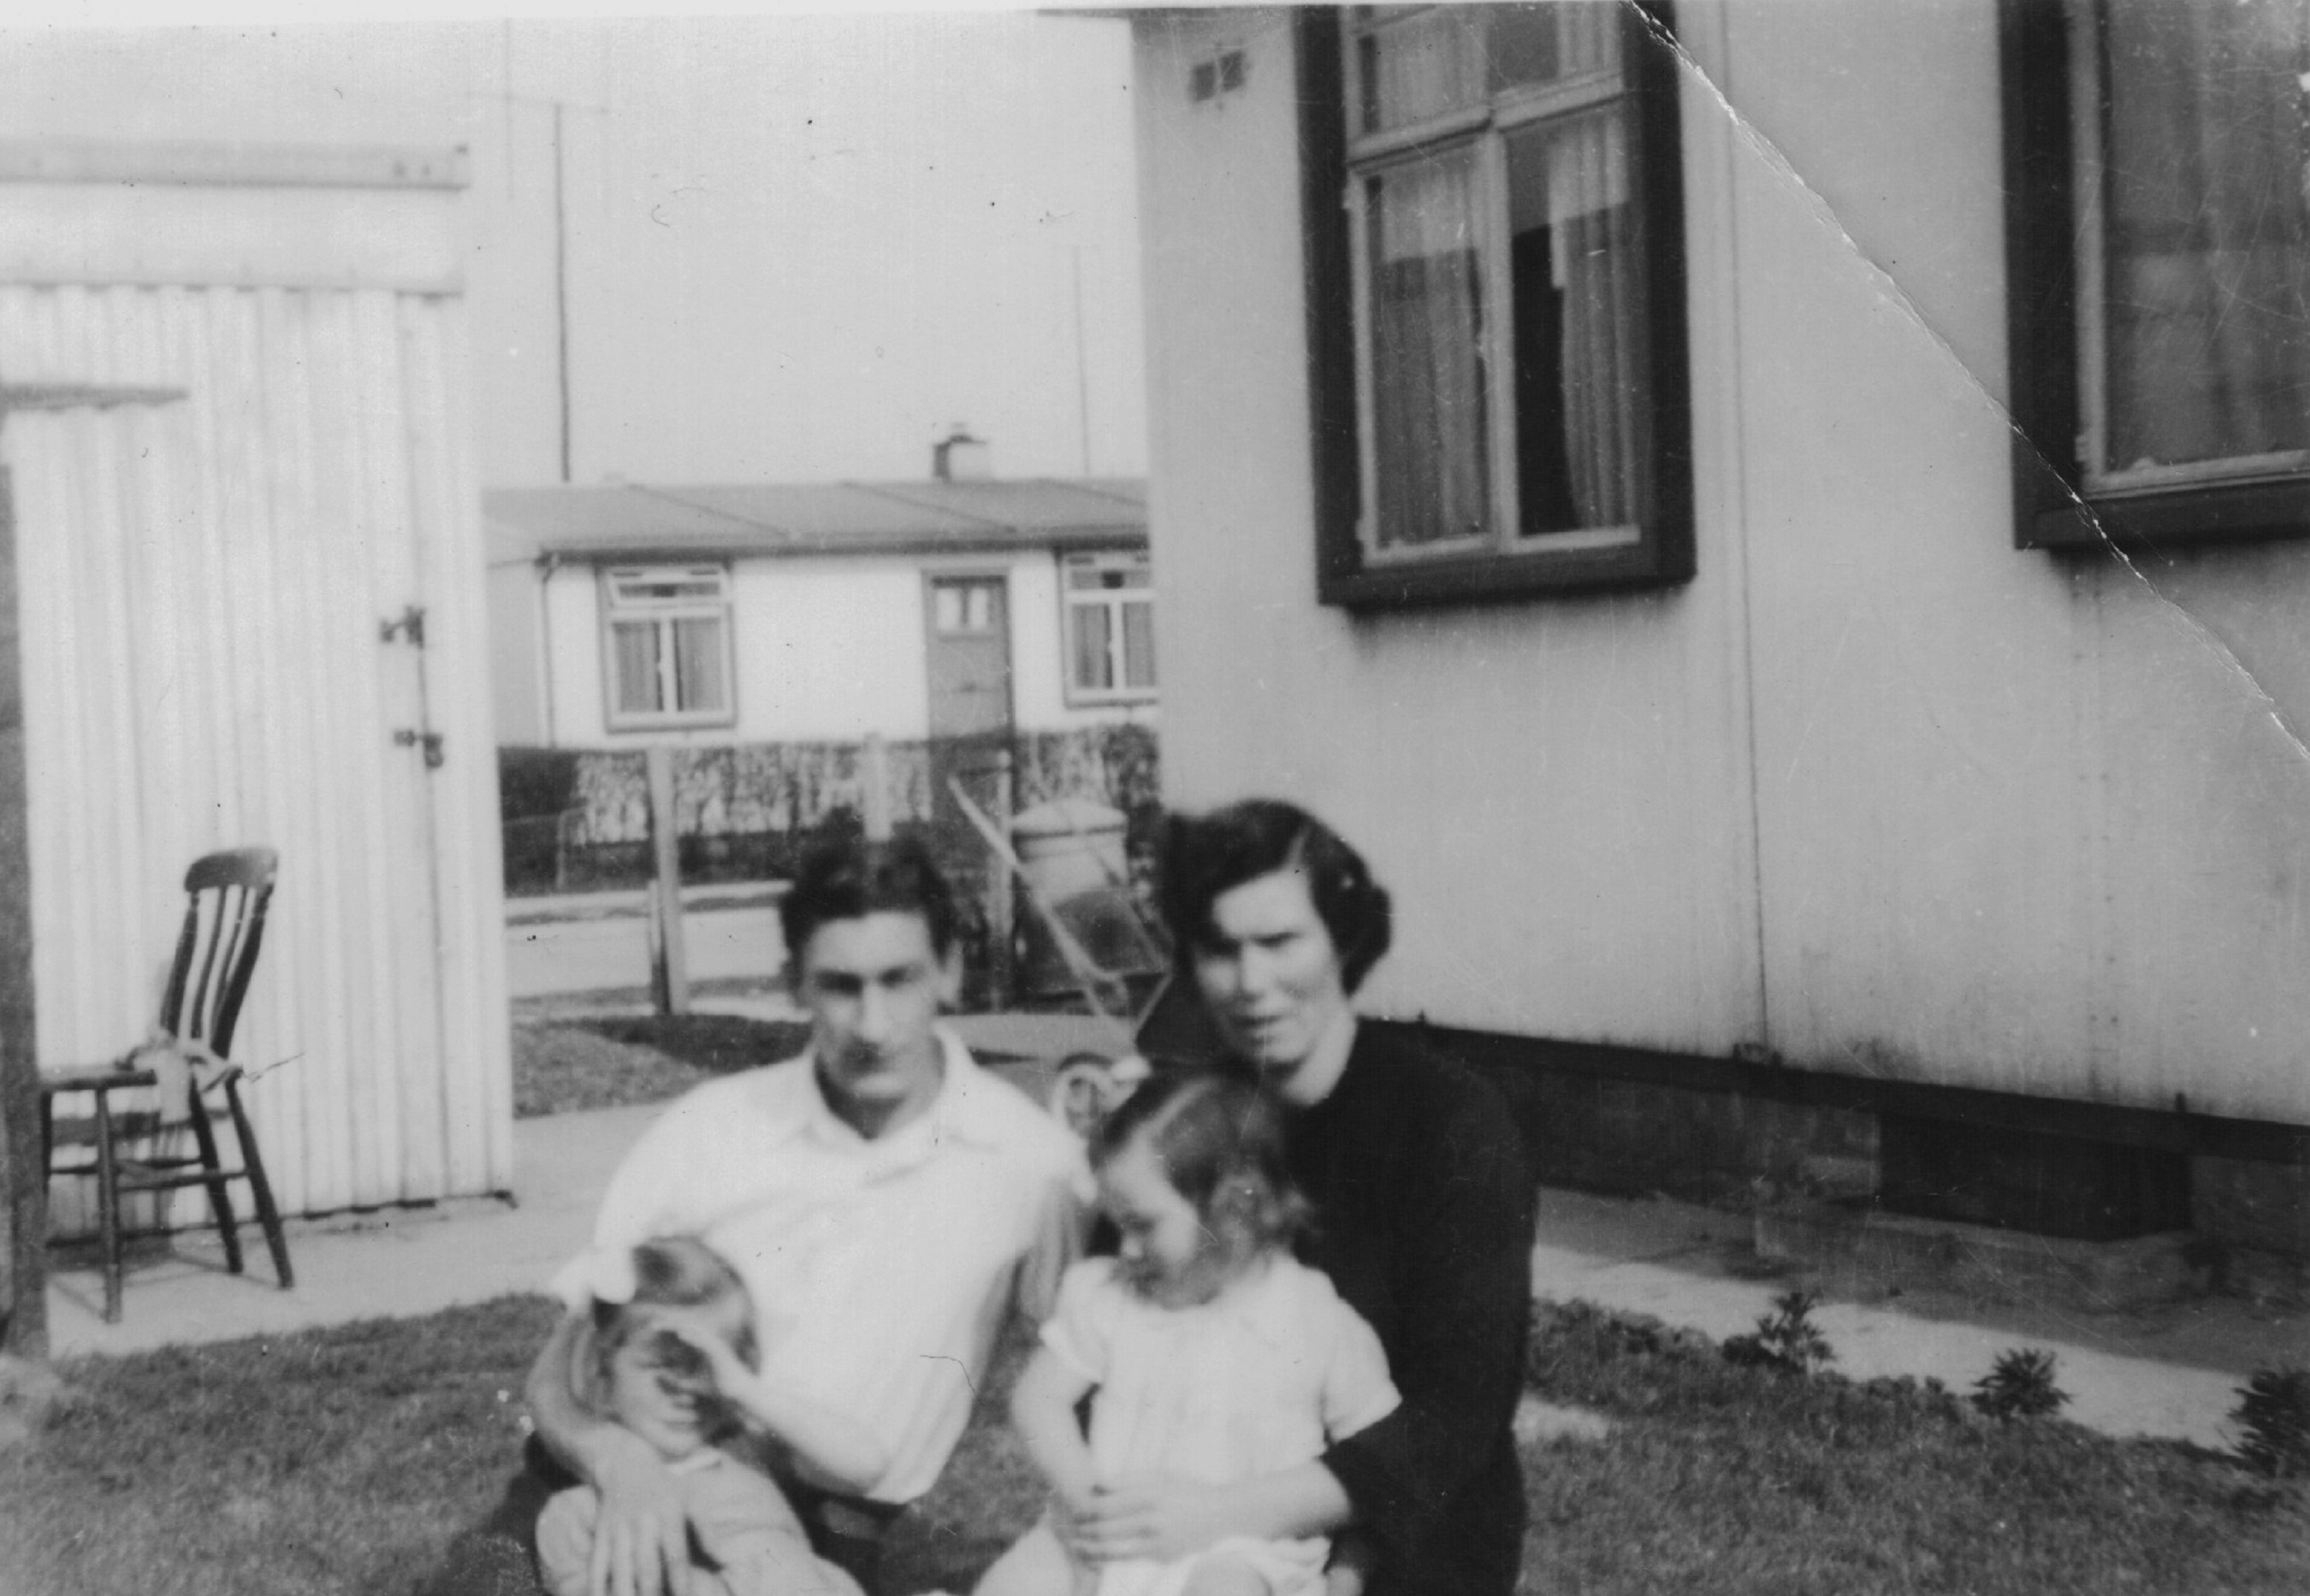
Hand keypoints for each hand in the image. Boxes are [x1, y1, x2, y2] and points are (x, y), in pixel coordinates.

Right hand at [587, 1433, 692, 1595]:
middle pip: (646, 1568)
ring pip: (619, 1571)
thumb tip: (722, 1562)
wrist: (624, 1465)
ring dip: (624, 1594)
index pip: (675, 1556)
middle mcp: (643, 1525)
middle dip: (651, 1594)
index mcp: (668, 1516)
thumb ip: (707, 1532)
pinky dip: (596, 1587)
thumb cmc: (665, 1487)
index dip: (680, 1582)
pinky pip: (596, 1566)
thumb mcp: (691, 1500)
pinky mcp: (601, 1537)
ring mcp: (618, 1532)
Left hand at [651, 1310, 746, 1390]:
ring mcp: (715, 1346)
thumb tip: (664, 1382)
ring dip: (679, 1327)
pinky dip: (691, 1336)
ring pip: (694, 1332)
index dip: (669, 1332)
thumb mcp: (693, 1385)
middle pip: (687, 1330)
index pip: (685, 1336)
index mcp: (704, 1349)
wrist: (737, 1394)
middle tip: (653, 1323)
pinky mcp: (718, 1351)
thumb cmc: (719, 1389)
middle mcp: (709, 1344)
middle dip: (671, 1325)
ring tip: (664, 1324)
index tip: (653, 1330)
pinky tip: (680, 1334)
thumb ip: (679, 1382)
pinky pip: (703, 1341)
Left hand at [1070, 1475, 1237, 1564]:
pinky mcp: (1161, 1557)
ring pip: (1112, 1549)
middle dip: (1080, 1530)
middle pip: (1104, 1528)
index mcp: (1149, 1494)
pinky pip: (1127, 1559)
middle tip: (1063, 1529)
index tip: (1070, 1507)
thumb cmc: (1186, 1490)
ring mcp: (1157, 1541)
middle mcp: (1152, 1519)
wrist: (1222, 1515)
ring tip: (1073, 1546)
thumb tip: (1095, 1483)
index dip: (1083, 1509)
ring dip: (1088, 1549)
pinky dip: (1106, 1559)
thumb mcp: (1160, 1476)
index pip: (1106, 1505)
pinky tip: (1094, 1556)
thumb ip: (1127, 1479)